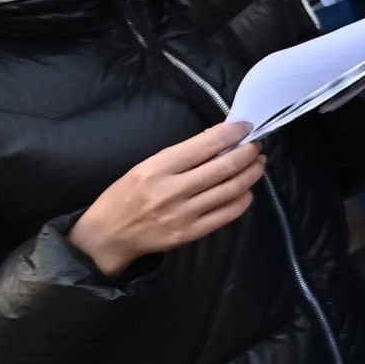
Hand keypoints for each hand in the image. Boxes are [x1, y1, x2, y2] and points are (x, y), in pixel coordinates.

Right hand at [68, 121, 264, 276]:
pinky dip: (243, 199)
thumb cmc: (125, 195)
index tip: (245, 127)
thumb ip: (180, 155)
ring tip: (257, 164)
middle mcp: (171, 191)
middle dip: (248, 152)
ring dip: (251, 173)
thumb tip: (219, 139)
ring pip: (231, 190)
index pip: (205, 145)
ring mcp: (182, 215)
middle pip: (224, 167)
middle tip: (256, 146)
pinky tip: (246, 189)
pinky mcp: (189, 234)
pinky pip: (227, 214)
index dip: (232, 133)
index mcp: (156, 168)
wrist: (107, 235)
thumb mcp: (144, 166)